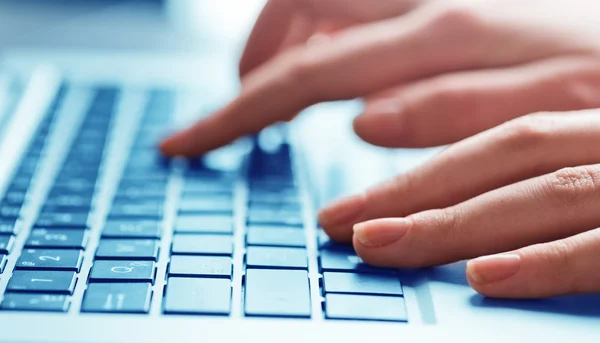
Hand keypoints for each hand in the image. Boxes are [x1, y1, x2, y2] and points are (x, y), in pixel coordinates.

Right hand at [161, 0, 599, 155]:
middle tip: (227, 122)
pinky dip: (318, 29)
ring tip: (268, 91)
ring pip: (317, 2)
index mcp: (441, 33)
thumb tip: (363, 116)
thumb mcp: (554, 105)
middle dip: (246, 76)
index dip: (235, 113)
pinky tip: (324, 57)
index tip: (184, 143)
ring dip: (278, 44)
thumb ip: (454, 108)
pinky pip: (351, 0)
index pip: (304, 74)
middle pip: (296, 23)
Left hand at [319, 110, 599, 297]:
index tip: (351, 205)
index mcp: (596, 129)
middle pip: (507, 151)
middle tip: (340, 222)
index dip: (421, 172)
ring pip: (545, 190)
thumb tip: (459, 228)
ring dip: (454, 220)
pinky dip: (543, 261)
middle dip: (415, 189)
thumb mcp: (593, 179)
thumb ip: (541, 186)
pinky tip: (481, 276)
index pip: (501, 141)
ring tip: (379, 242)